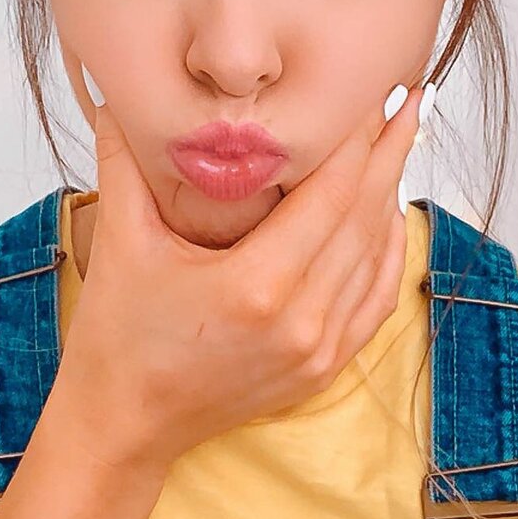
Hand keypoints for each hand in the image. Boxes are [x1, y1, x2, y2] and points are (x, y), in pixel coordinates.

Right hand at [53, 85, 424, 471]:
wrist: (122, 426)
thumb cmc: (117, 338)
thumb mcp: (121, 242)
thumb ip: (123, 161)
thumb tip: (112, 98)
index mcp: (256, 286)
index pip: (331, 192)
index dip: (357, 138)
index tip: (370, 92)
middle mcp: (300, 321)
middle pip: (365, 217)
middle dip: (388, 153)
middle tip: (406, 98)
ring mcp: (317, 351)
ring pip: (376, 257)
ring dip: (391, 196)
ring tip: (398, 144)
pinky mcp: (321, 369)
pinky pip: (375, 301)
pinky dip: (388, 253)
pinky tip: (388, 217)